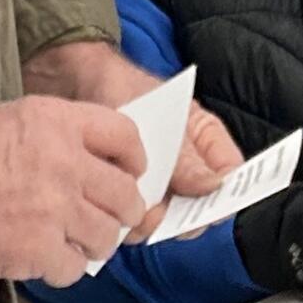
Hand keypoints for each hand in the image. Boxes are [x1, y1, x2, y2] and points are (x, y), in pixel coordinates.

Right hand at [0, 96, 147, 282]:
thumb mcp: (13, 121)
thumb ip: (60, 141)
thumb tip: (94, 173)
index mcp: (60, 122)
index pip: (127, 141)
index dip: (133, 164)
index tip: (126, 178)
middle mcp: (66, 163)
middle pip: (126, 197)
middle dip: (118, 214)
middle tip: (98, 223)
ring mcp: (55, 208)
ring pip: (105, 238)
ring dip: (89, 246)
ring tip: (62, 244)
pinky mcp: (37, 248)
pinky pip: (74, 269)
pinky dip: (60, 270)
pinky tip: (37, 260)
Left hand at [22, 40, 242, 217]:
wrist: (73, 81)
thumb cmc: (122, 87)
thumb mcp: (159, 119)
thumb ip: (184, 156)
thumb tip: (213, 186)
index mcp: (203, 141)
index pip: (229, 177)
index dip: (222, 198)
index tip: (205, 210)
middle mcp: (183, 167)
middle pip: (196, 208)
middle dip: (176, 217)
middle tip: (154, 211)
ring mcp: (155, 183)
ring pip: (163, 220)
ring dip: (146, 221)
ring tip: (125, 205)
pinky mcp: (125, 195)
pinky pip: (132, 220)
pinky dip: (123, 220)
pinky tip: (107, 205)